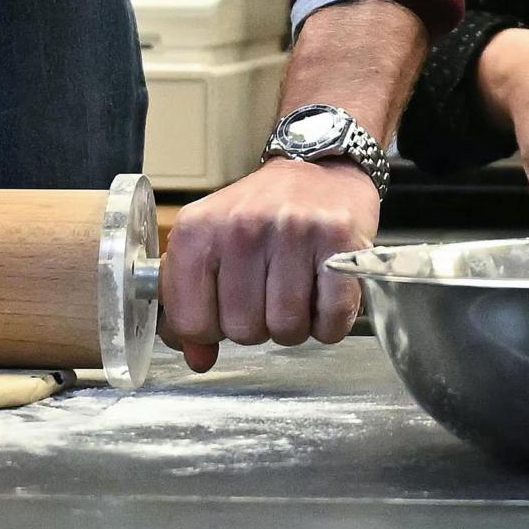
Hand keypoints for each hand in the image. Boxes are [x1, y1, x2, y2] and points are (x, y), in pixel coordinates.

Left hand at [157, 157, 378, 369]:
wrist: (318, 169)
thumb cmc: (260, 214)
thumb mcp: (211, 247)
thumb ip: (193, 305)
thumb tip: (198, 359)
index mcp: (197, 231)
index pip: (191, 323)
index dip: (210, 330)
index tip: (224, 310)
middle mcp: (242, 226)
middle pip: (242, 331)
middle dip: (257, 327)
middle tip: (267, 295)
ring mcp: (292, 231)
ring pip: (287, 329)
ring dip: (295, 325)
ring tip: (297, 292)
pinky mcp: (338, 239)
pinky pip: (331, 319)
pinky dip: (330, 322)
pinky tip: (324, 295)